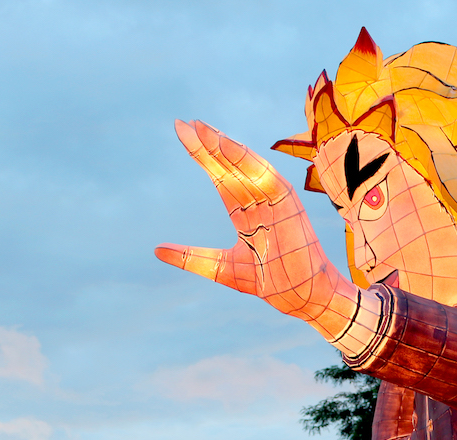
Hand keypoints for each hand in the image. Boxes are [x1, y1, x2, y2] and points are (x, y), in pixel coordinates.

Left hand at [156, 120, 353, 331]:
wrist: (301, 297)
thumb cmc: (270, 283)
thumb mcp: (221, 268)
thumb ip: (190, 257)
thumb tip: (156, 250)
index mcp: (246, 214)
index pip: (220, 179)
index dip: (202, 158)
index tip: (182, 135)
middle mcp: (259, 202)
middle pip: (228, 168)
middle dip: (206, 147)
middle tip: (184, 125)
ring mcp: (274, 201)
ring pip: (244, 167)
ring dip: (223, 147)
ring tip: (200, 129)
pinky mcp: (288, 203)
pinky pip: (265, 175)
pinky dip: (246, 159)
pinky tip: (226, 144)